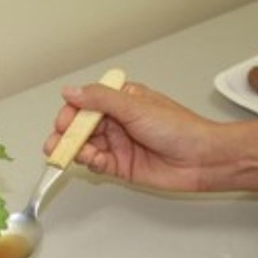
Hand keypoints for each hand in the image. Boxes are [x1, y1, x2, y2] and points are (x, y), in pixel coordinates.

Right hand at [44, 81, 257, 192]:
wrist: (201, 159)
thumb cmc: (178, 128)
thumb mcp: (135, 106)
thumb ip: (100, 99)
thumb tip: (70, 91)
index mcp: (121, 100)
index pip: (86, 103)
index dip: (71, 113)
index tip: (63, 122)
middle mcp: (117, 121)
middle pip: (81, 126)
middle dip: (65, 134)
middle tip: (56, 142)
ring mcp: (118, 144)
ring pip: (85, 146)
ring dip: (74, 149)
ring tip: (69, 153)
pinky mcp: (120, 166)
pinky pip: (96, 163)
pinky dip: (89, 162)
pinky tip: (91, 159)